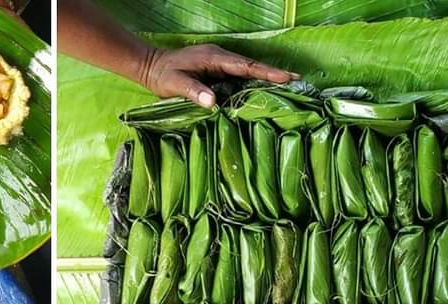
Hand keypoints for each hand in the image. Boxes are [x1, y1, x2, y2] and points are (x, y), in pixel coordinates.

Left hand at [138, 44, 296, 107]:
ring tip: (287, 85)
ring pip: (246, 71)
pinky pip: (238, 76)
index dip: (266, 72)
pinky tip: (262, 90)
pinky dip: (252, 82)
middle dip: (273, 73)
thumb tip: (214, 102)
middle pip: (251, 66)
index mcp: (214, 58)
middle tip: (296, 80)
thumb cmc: (163, 76)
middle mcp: (220, 58)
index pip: (245, 66)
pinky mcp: (216, 71)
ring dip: (265, 77)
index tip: (285, 77)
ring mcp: (219, 63)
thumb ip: (194, 92)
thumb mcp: (175, 85)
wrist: (152, 67)